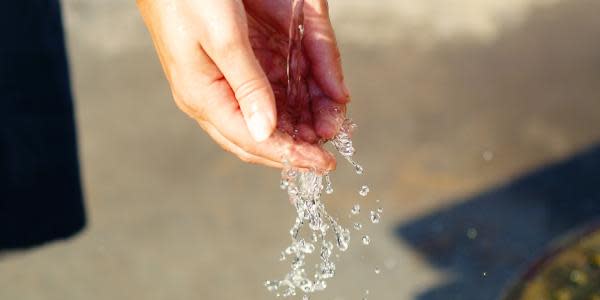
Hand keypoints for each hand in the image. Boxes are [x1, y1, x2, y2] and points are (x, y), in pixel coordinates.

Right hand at [137, 0, 348, 170]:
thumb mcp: (223, 38)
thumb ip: (248, 86)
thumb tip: (267, 133)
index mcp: (203, 97)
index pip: (252, 140)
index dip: (290, 154)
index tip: (323, 163)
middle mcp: (213, 97)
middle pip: (259, 137)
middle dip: (296, 147)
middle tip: (328, 156)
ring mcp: (223, 83)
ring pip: (265, 118)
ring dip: (298, 127)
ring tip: (329, 129)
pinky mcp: (234, 67)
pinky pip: (266, 95)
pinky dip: (292, 104)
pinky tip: (312, 106)